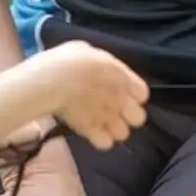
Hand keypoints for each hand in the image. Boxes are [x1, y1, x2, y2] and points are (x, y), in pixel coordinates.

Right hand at [32, 41, 148, 150]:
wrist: (52, 81)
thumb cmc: (67, 60)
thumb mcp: (86, 51)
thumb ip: (99, 64)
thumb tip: (98, 66)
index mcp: (122, 77)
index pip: (143, 94)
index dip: (133, 95)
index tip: (122, 93)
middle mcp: (121, 100)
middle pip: (139, 118)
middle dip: (127, 116)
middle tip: (112, 110)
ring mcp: (108, 117)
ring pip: (123, 134)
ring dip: (112, 129)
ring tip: (99, 122)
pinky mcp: (92, 131)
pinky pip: (106, 144)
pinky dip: (99, 139)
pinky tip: (90, 131)